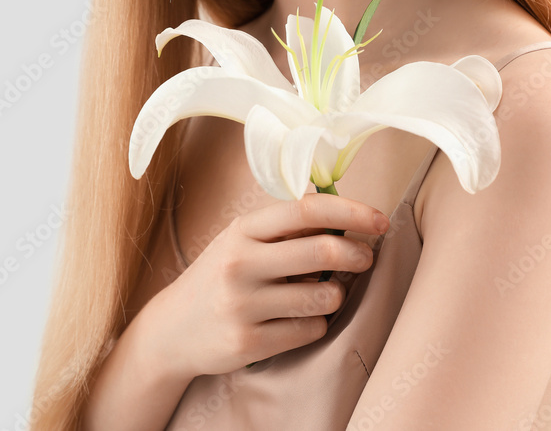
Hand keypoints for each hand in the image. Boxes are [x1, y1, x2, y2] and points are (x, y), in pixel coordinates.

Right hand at [149, 193, 389, 377]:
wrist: (171, 330)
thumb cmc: (220, 278)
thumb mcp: (241, 243)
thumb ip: (286, 230)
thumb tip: (347, 216)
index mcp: (242, 231)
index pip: (306, 210)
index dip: (351, 211)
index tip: (379, 220)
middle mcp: (240, 264)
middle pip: (322, 251)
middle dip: (357, 254)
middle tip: (365, 258)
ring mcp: (243, 305)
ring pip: (323, 297)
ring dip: (336, 295)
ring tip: (325, 294)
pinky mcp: (249, 342)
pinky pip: (310, 330)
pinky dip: (317, 323)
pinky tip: (301, 319)